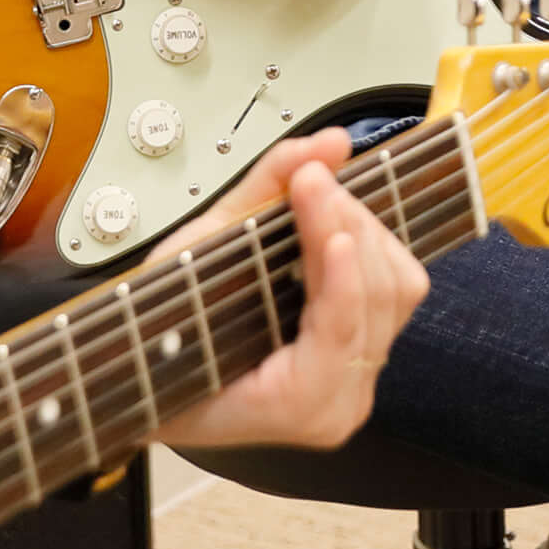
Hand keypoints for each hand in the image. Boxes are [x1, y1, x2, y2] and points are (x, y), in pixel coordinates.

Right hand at [158, 134, 431, 451]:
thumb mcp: (197, 255)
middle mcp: (336, 406)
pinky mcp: (365, 360)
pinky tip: (333, 224)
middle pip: (380, 298)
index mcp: (292, 405)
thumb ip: (265, 191)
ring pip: (399, 291)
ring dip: (362, 228)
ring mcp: (356, 386)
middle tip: (309, 175)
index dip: (336, 262)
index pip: (338, 329)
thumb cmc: (161, 331)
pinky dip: (369, 248)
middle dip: (348, 222)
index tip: (315, 191)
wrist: (150, 376)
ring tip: (318, 192)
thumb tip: (330, 142)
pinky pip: (394, 297)